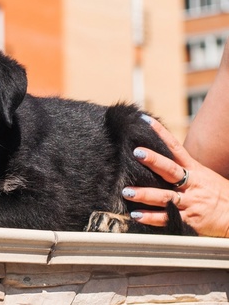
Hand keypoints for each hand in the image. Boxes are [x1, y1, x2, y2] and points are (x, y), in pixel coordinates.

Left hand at [122, 115, 228, 236]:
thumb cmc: (216, 193)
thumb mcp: (202, 176)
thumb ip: (181, 167)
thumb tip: (155, 157)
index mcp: (194, 170)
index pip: (175, 148)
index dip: (161, 134)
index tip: (146, 122)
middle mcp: (191, 184)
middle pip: (170, 170)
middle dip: (153, 161)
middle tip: (136, 152)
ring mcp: (190, 202)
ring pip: (164, 196)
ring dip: (144, 194)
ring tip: (126, 191)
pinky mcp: (189, 220)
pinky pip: (167, 218)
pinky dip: (151, 218)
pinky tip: (136, 215)